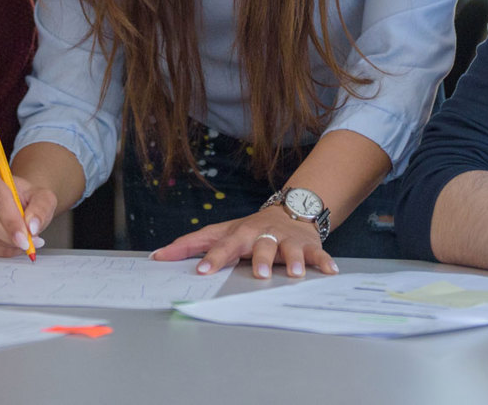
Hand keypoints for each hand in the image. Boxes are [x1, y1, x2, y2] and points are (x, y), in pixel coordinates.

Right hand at [0, 167, 54, 256]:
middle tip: (27, 244)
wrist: (22, 204)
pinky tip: (15, 248)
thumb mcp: (43, 198)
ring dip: (7, 244)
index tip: (26, 235)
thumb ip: (41, 208)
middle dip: (9, 235)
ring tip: (27, 243)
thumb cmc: (29, 199)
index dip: (11, 220)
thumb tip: (32, 226)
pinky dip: (1, 251)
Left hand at [150, 208, 337, 278]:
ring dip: (293, 261)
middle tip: (258, 274)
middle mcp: (264, 235)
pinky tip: (331, 272)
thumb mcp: (219, 233)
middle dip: (260, 259)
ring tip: (295, 274)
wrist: (289, 212)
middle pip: (261, 246)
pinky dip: (324, 262)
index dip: (213, 258)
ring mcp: (287, 240)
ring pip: (290, 249)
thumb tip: (156, 256)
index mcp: (240, 234)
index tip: (202, 271)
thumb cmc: (248, 229)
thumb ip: (189, 245)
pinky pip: (318, 254)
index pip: (224, 245)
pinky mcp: (308, 246)